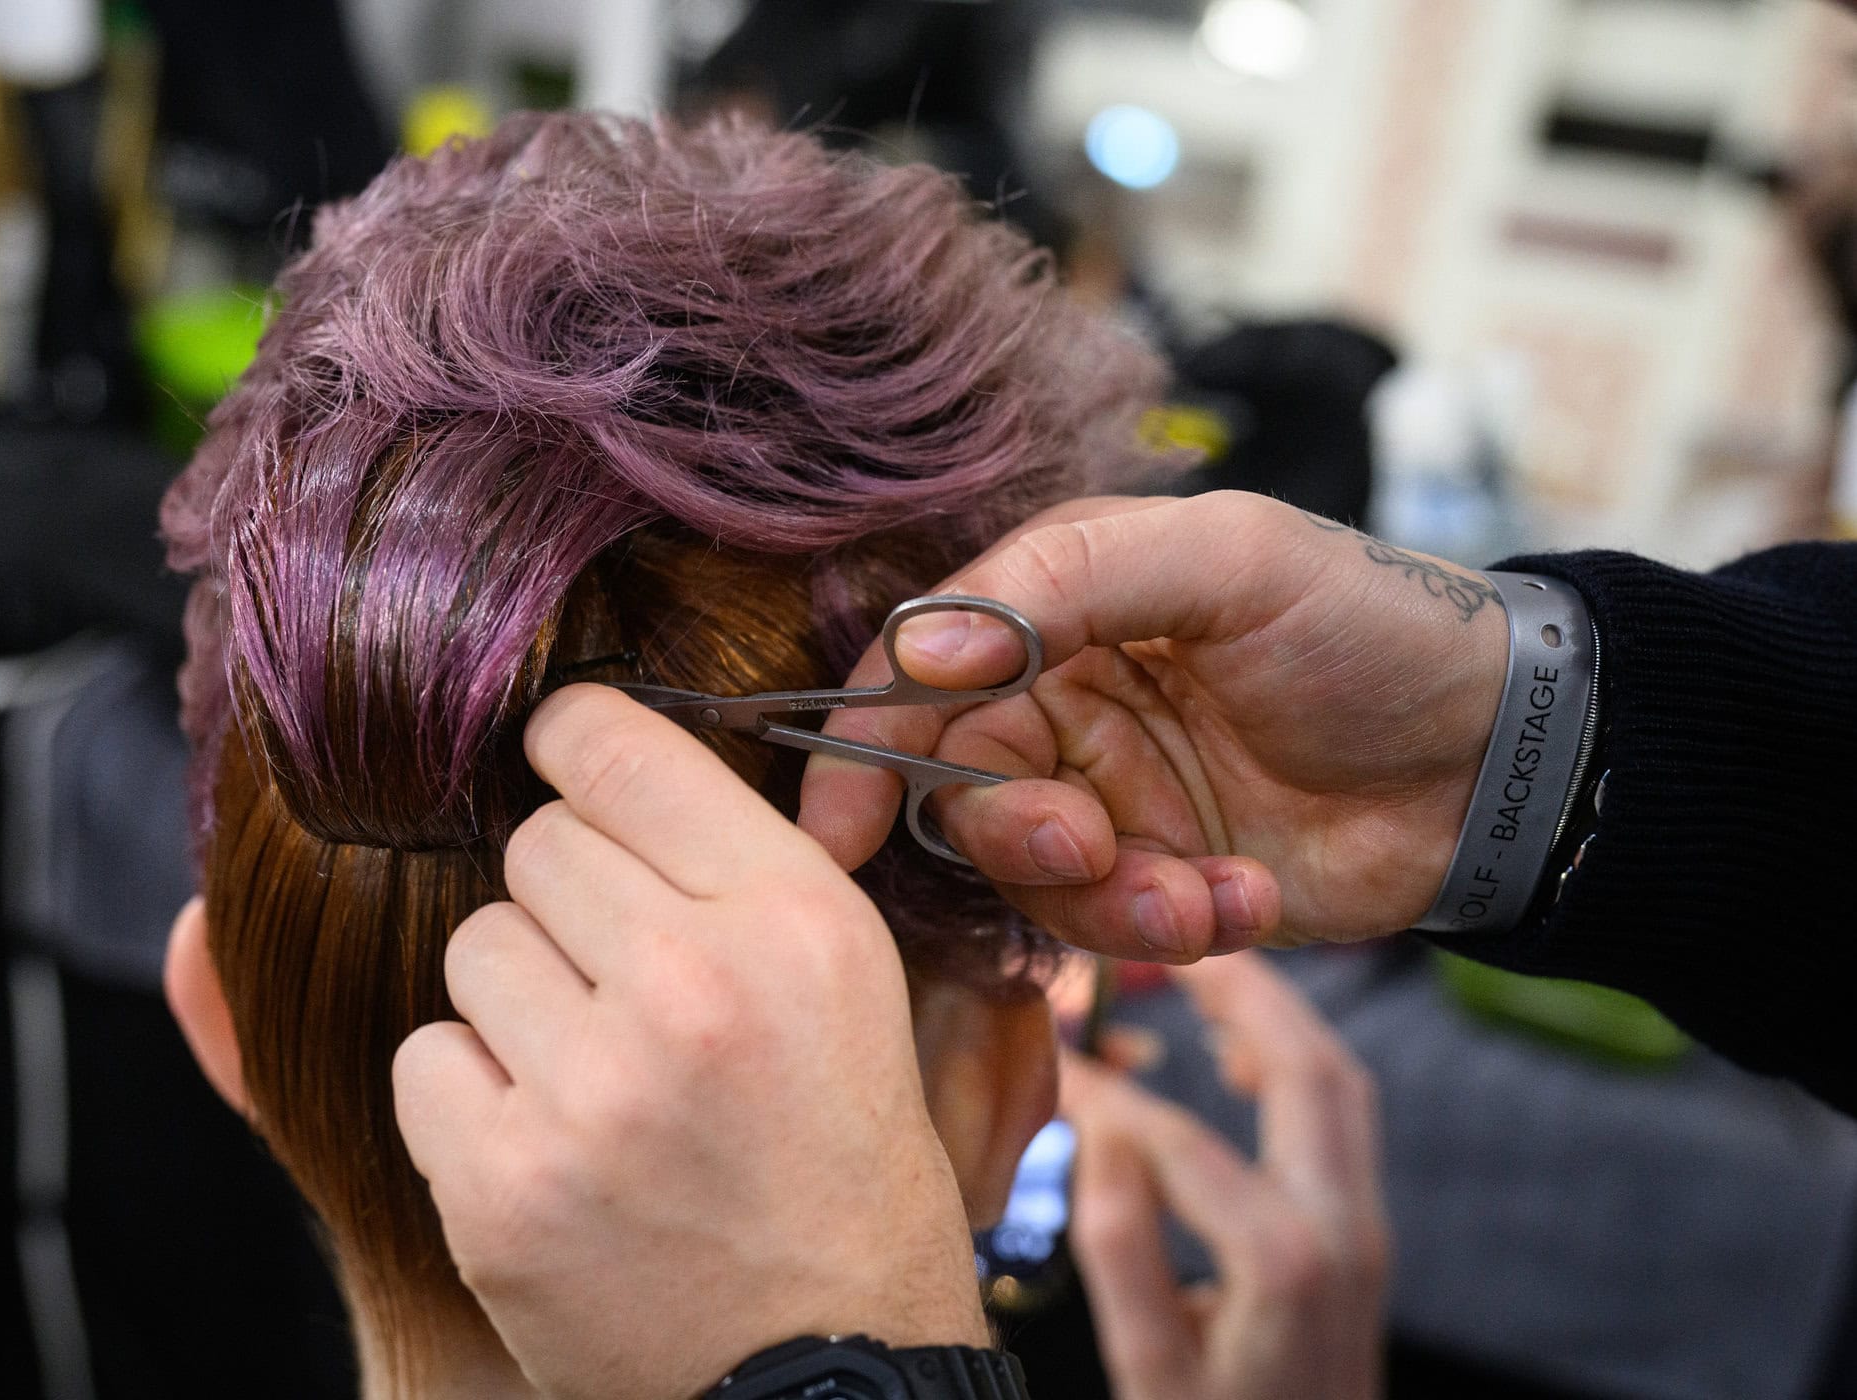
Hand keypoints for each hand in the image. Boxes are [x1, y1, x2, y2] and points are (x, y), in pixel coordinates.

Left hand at [390, 686, 986, 1399]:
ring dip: (517, 1001)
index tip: (558, 754)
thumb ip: (732, 861)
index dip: (573, 739)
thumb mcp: (853, 981)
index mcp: (795, 919)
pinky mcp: (504, 1189)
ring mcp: (590, 1093)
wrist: (829, 1369)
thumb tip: (583, 747)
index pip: (619, 751)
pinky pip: (424, 1061)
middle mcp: (693, 988)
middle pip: (535, 847)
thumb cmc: (841, 1165)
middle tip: (623, 985)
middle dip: (568, 904)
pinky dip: (471, 1097)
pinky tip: (548, 1142)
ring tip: (594, 1075)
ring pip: (475, 947)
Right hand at [798, 491, 1508, 957]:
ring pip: (1029, 878)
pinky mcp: (1159, 884)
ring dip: (1106, 898)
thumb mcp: (1228, 558)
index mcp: (1059, 610)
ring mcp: (1111, 803)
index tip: (832, 832)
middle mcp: (1065, 708)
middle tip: (1092, 844)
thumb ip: (1067, 579)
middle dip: (1016, 834)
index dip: (862, 750)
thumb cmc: (1370, 626)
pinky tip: (1251, 899)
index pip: (921, 675)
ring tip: (1204, 890)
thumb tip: (927, 649)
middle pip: (961, 791)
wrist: (1500, 755)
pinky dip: (1173, 928)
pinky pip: (1108, 932)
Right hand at [1065, 952, 1387, 1399]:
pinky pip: (1344, 1121)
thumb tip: (1101, 1134)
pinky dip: (1297, 1063)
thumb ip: (1123, 1255)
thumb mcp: (1149, 1374)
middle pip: (1309, 1071)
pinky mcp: (1364, 1239)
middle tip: (1175, 935)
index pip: (1180, 1141)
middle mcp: (1345, 1233)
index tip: (1050, 1055)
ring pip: (1341, 1086)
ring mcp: (1367, 1233)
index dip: (1105, 1096)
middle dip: (1243, 992)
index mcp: (1282, 1264)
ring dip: (1279, 1017)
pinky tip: (1239, 1058)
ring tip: (1207, 972)